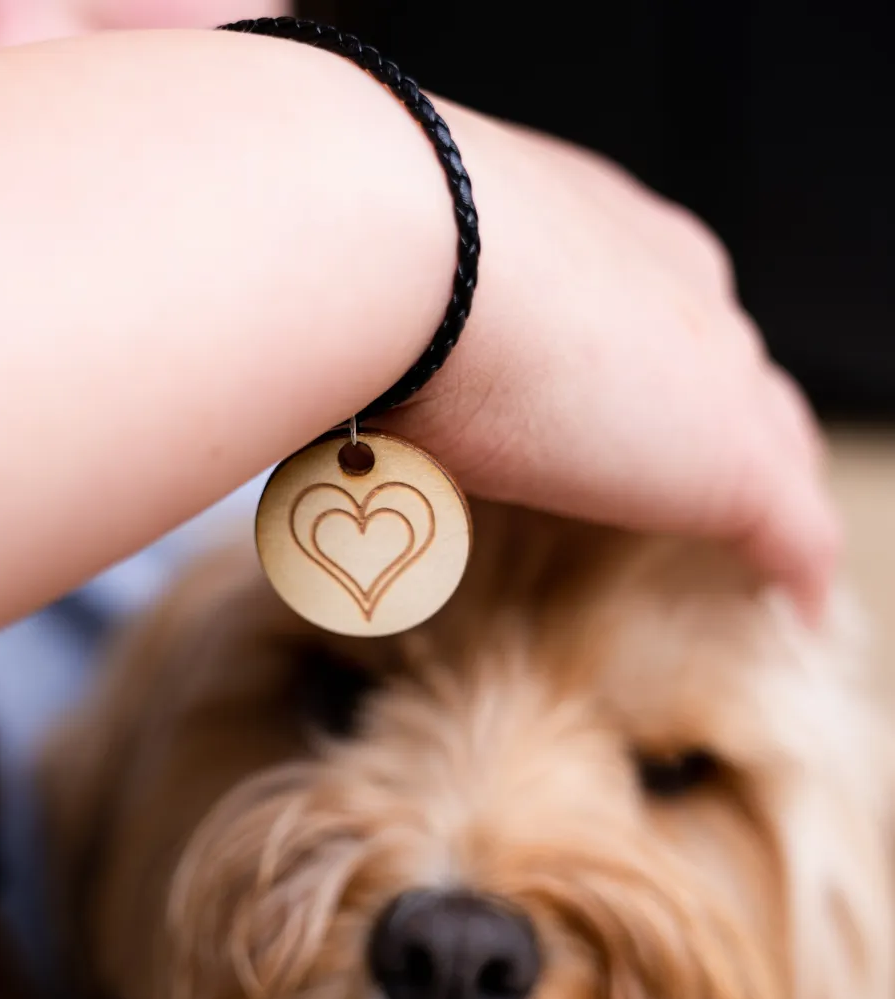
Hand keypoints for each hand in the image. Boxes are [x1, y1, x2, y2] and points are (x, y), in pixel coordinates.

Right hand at [387, 103, 837, 621]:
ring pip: (772, 440)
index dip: (644, 363)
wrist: (412, 254)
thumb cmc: (378, 261)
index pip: (655, 309)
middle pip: (726, 370)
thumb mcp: (405, 282)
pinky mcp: (738, 464)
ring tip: (747, 545)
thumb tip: (360, 376)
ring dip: (755, 488)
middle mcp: (680, 289)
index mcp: (605, 235)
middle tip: (675, 479)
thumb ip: (419, 321)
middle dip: (708, 421)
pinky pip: (792, 532)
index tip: (613, 410)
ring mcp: (720, 375)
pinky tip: (793, 608)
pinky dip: (793, 569)